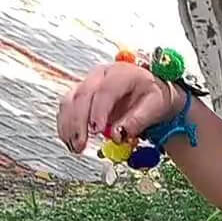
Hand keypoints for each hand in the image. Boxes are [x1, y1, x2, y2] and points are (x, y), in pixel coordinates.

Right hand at [57, 62, 181, 152]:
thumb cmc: (154, 96)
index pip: (105, 90)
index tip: (97, 131)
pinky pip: (67, 109)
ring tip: (76, 147)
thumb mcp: (155, 106)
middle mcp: (100, 75)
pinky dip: (66, 126)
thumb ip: (137, 120)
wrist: (151, 91)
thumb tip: (117, 135)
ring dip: (69, 126)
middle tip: (82, 144)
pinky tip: (70, 142)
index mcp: (121, 73)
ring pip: (69, 101)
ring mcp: (88, 84)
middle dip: (79, 122)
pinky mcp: (80, 96)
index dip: (99, 111)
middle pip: (82, 95)